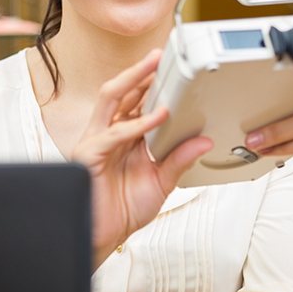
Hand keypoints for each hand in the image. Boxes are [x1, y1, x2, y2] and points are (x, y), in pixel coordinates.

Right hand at [70, 49, 212, 269]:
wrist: (104, 236)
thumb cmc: (123, 209)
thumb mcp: (162, 182)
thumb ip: (179, 160)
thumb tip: (203, 141)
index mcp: (123, 137)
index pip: (135, 101)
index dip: (150, 83)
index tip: (170, 68)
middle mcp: (108, 134)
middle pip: (121, 92)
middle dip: (139, 72)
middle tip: (159, 55)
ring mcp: (96, 141)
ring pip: (111, 100)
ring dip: (132, 81)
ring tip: (152, 67)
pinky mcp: (89, 154)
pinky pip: (114, 133)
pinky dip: (138, 124)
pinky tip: (158, 116)